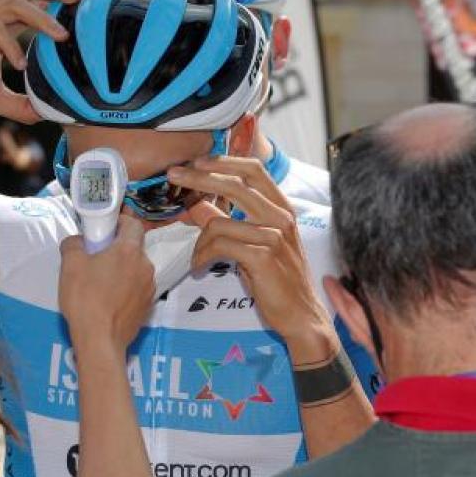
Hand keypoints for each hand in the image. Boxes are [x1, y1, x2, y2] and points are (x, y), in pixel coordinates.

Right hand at [59, 215, 155, 354]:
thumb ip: (74, 244)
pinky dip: (126, 287)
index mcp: (129, 251)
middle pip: (135, 248)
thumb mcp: (70, 265)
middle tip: (97, 256)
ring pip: (136, 269)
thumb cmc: (85, 299)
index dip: (120, 222)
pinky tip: (109, 299)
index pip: (134, 224)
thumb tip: (79, 241)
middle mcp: (146, 266)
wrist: (100, 340)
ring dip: (123, 269)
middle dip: (118, 248)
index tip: (106, 228)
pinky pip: (137, 288)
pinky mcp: (148, 306)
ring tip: (101, 281)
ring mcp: (150, 287)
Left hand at [168, 157, 334, 361]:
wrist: (301, 315)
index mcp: (282, 209)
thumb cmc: (278, 281)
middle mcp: (281, 218)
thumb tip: (198, 206)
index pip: (254, 170)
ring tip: (196, 257)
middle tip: (174, 175)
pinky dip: (203, 256)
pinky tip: (199, 267)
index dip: (224, 161)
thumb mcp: (255, 246)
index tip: (197, 161)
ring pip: (220, 223)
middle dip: (199, 177)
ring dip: (199, 240)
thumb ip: (229, 222)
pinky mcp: (263, 257)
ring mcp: (274, 236)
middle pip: (235, 184)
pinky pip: (220, 246)